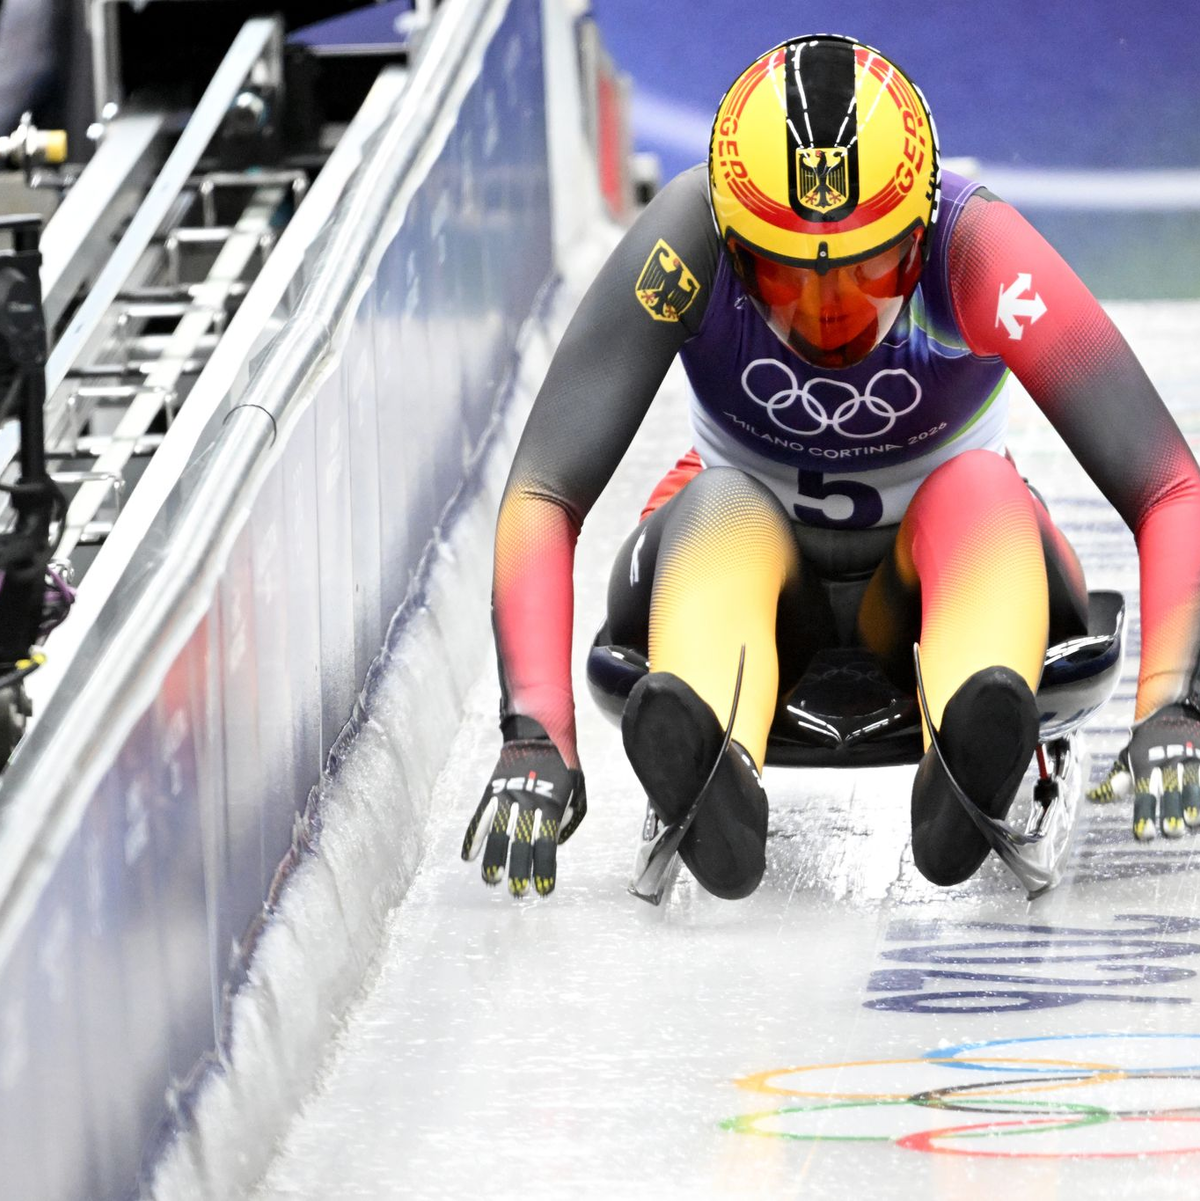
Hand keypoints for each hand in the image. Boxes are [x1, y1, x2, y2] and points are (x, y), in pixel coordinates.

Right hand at [461, 735, 585, 895]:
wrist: (539, 732)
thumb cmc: (563, 765)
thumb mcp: (578, 789)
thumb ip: (569, 818)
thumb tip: (556, 842)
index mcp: (551, 805)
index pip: (546, 844)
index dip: (544, 869)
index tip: (543, 890)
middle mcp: (528, 803)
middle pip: (521, 843)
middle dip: (518, 870)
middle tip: (516, 892)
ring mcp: (507, 796)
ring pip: (498, 833)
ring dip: (493, 859)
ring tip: (491, 880)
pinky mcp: (492, 790)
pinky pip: (480, 817)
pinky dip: (474, 837)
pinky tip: (468, 856)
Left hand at [1089, 702, 1199, 839]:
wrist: (1172, 712)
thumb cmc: (1146, 744)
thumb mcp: (1128, 757)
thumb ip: (1116, 780)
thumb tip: (1093, 797)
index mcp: (1145, 762)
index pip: (1143, 791)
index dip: (1144, 813)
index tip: (1144, 834)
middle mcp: (1167, 760)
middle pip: (1168, 788)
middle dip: (1169, 810)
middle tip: (1171, 832)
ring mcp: (1189, 757)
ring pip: (1192, 783)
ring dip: (1192, 804)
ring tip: (1192, 823)